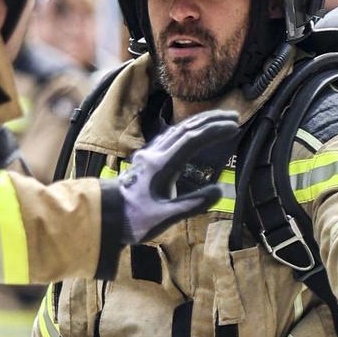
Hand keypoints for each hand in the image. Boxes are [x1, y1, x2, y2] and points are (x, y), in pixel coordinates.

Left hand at [117, 108, 239, 243]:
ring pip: (177, 130)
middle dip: (211, 120)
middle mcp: (154, 154)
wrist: (103, 216)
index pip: (192, 139)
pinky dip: (186, 130)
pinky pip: (169, 137)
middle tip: (234, 116)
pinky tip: (192, 132)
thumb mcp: (165, 217)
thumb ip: (193, 204)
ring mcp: (148, 155)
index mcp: (161, 166)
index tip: (234, 126)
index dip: (214, 130)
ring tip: (219, 120)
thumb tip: (219, 192)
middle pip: (186, 128)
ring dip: (199, 122)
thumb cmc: (132, 220)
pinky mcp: (146, 160)